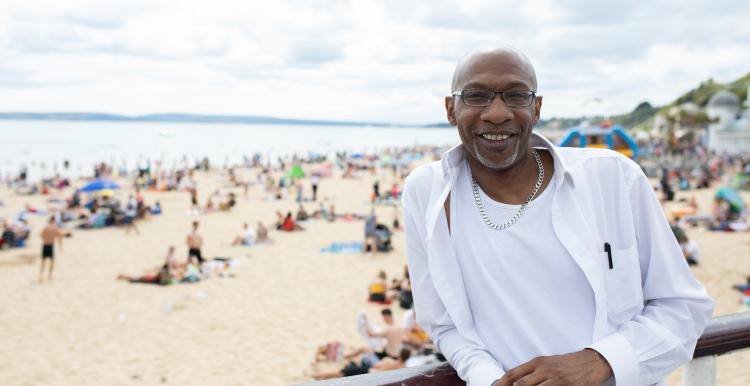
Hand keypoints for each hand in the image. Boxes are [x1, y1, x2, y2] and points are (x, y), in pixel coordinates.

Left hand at [494, 349, 611, 385]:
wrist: (591, 362)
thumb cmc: (567, 364)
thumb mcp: (547, 363)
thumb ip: (532, 371)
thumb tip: (514, 381)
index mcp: (538, 363)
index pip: (514, 373)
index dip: (501, 383)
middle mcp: (545, 370)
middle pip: (521, 385)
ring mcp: (556, 380)